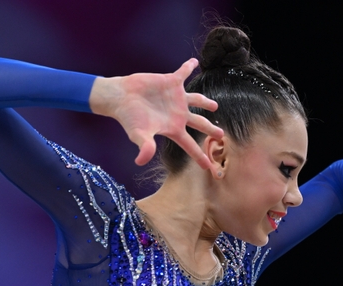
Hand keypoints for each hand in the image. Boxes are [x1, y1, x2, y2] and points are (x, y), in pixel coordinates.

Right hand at [90, 58, 223, 166]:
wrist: (120, 98)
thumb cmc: (129, 118)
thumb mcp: (138, 135)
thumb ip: (145, 147)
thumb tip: (141, 162)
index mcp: (174, 129)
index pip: (190, 145)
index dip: (199, 157)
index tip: (210, 167)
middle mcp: (178, 114)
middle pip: (199, 123)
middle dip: (211, 129)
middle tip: (221, 135)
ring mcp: (176, 98)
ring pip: (196, 100)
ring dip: (206, 102)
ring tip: (215, 106)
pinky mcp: (170, 82)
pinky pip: (182, 73)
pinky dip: (188, 67)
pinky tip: (194, 62)